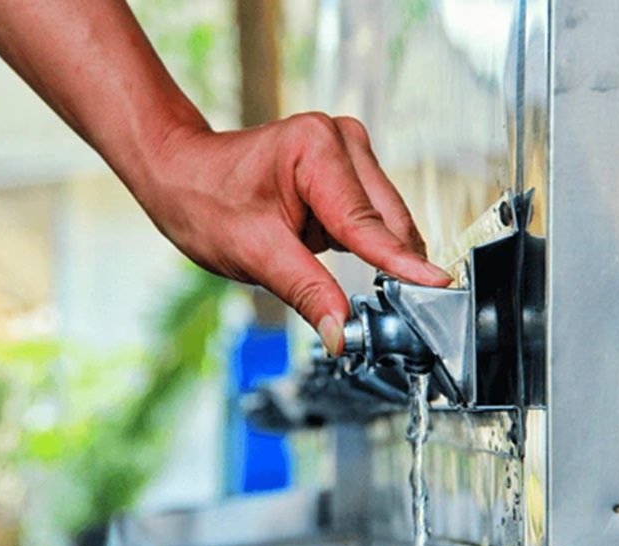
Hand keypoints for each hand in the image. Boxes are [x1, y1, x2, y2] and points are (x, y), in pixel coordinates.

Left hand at [133, 112, 451, 352]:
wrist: (181, 174)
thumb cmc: (205, 200)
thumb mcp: (253, 254)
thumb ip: (307, 292)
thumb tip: (343, 332)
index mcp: (316, 148)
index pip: (366, 222)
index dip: (400, 263)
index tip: (437, 286)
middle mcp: (340, 140)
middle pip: (386, 222)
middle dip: (385, 267)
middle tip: (382, 316)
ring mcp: (347, 153)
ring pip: (383, 223)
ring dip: (368, 257)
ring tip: (316, 266)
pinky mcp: (346, 171)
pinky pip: (369, 220)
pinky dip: (358, 247)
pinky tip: (317, 250)